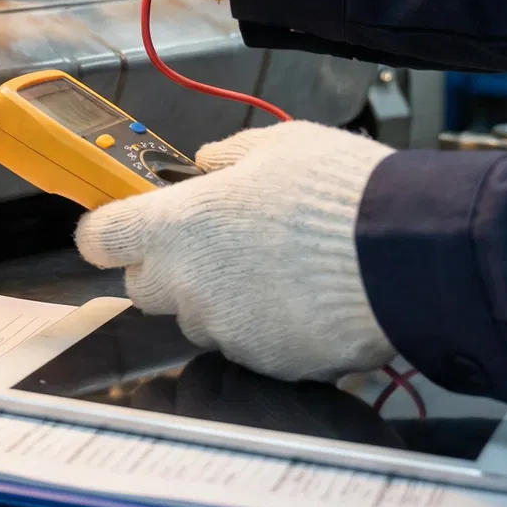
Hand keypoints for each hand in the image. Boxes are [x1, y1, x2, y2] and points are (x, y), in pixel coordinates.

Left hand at [75, 122, 396, 380]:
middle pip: (144, 285)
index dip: (106, 232)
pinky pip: (246, 342)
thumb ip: (225, 158)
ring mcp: (224, 330)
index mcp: (177, 226)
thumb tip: (206, 165)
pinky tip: (301, 296)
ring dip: (219, 296)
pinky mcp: (264, 360)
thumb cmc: (340, 194)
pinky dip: (262, 324)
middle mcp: (188, 285)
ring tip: (275, 266)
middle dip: (169, 265)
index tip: (118, 227)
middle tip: (215, 241)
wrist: (405, 257)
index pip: (100, 239)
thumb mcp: (276, 146)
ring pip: (198, 316)